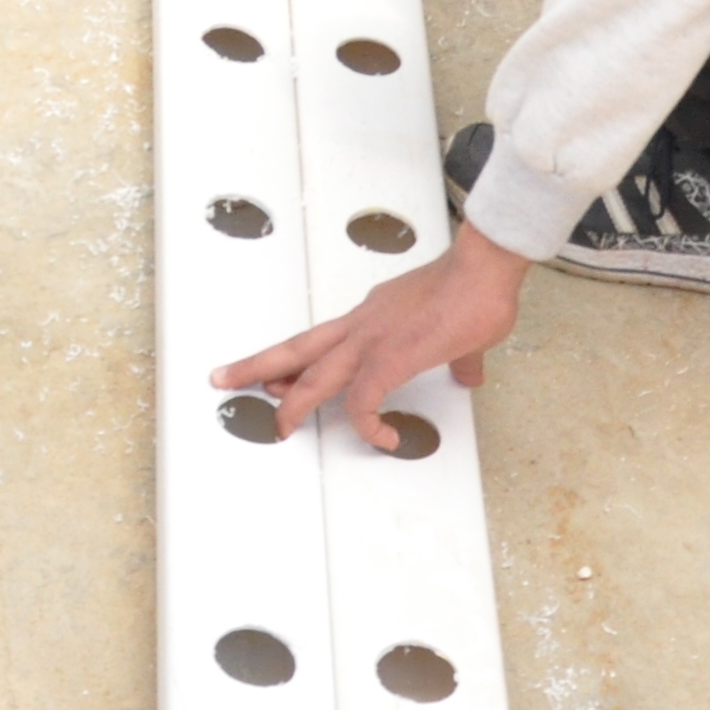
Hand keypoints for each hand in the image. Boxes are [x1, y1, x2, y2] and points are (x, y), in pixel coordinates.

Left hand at [214, 227, 530, 447]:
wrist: (481, 270)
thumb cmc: (471, 290)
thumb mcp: (458, 332)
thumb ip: (457, 355)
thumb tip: (467, 371)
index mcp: (371, 316)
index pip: (321, 342)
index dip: (295, 363)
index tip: (280, 379)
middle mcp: (362, 326)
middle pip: (296, 349)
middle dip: (258, 366)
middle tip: (228, 379)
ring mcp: (371, 341)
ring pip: (315, 374)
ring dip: (291, 402)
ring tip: (278, 427)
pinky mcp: (389, 359)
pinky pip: (363, 402)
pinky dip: (368, 426)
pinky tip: (383, 438)